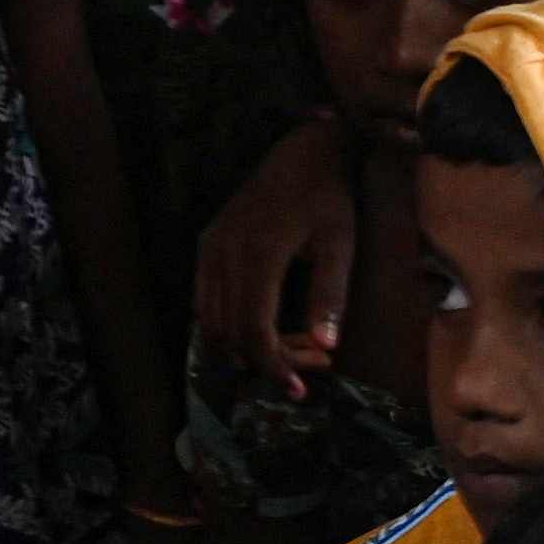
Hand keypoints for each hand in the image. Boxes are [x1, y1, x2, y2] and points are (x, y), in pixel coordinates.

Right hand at [194, 117, 358, 385]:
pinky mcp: (207, 243)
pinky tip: (253, 332)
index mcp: (260, 253)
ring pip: (211, 319)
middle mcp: (225, 251)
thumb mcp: (340, 243)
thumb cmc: (328, 198)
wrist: (302, 152)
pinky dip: (223, 324)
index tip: (297, 390)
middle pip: (231, 330)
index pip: (254, 328)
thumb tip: (325, 347)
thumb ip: (330, 294)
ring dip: (240, 347)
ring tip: (280, 355)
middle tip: (299, 374)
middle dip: (263, 361)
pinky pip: (204, 298)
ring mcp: (211, 247)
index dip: (273, 366)